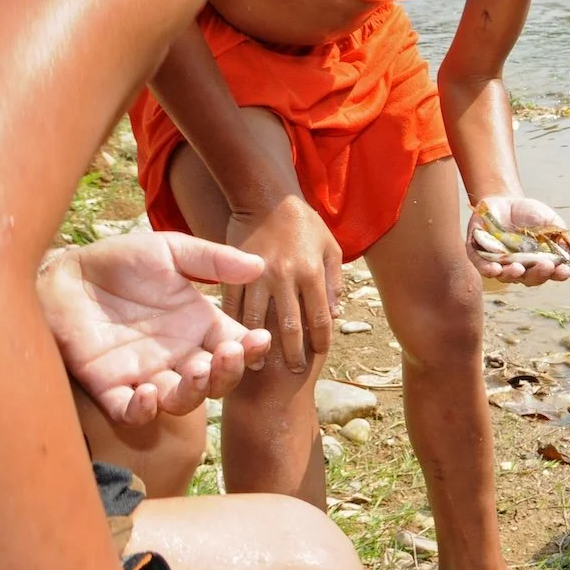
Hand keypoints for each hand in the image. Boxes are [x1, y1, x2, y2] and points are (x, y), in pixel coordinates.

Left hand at [40, 233, 272, 425]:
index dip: (251, 349)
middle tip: (229, 353)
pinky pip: (131, 413)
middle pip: (216, 380)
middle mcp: (178, 355)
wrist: (64, 273)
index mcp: (197, 326)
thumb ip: (212, 260)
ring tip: (197, 370)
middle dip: (228, 372)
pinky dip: (144, 411)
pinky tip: (148, 392)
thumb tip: (259, 266)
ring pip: (181, 400)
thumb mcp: (169, 251)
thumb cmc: (118, 261)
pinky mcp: (110, 387)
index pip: (236, 346)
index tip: (259, 339)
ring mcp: (146, 373)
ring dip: (195, 393)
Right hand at [224, 194, 341, 372]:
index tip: (320, 354)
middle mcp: (286, 277)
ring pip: (258, 322)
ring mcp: (258, 276)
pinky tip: (235, 342)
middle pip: (291, 327)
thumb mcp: (331, 247)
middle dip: (293, 354)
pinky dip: (234, 326)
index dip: (322, 341)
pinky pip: (233, 306)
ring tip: (260, 365)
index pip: (321, 318)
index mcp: (312, 272)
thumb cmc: (304, 223)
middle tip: (293, 372)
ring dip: (258, 347)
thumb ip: (335, 281)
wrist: (267, 198)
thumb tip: (335, 314)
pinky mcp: (235, 273)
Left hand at [468, 195, 569, 285]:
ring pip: (506, 276)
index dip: (558, 274)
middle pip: (530, 278)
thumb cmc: (529, 212)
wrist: (503, 200)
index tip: (564, 270)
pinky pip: (483, 267)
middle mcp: (522, 268)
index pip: (552, 273)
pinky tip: (495, 269)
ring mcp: (501, 264)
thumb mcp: (548, 219)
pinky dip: (489, 270)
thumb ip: (559, 234)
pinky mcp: (480, 257)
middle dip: (538, 274)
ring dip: (513, 274)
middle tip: (545, 266)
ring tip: (518, 269)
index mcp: (540, 261)